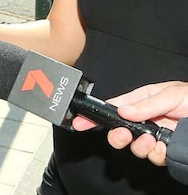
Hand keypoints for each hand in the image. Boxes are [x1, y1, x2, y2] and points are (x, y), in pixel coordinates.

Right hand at [72, 81, 187, 165]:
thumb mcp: (171, 94)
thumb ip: (146, 104)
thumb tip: (122, 111)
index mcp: (141, 102)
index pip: (112, 109)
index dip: (94, 116)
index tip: (79, 122)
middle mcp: (145, 121)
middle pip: (119, 133)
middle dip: (116, 137)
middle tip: (122, 136)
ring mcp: (156, 137)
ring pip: (135, 148)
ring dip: (140, 146)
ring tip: (151, 140)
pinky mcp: (167, 151)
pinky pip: (154, 157)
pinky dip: (156, 154)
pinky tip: (163, 147)